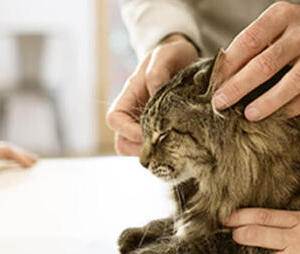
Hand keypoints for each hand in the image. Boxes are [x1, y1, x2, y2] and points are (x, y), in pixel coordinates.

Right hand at [106, 34, 198, 155]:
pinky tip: (185, 144)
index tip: (148, 131)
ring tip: (176, 146)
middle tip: (164, 146)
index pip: (114, 119)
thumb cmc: (171, 55)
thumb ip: (158, 72)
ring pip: (139, 150)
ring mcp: (147, 124)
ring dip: (155, 152)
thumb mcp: (165, 55)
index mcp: (129, 95)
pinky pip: (159, 149)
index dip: (127, 130)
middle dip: (140, 148)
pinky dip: (169, 151)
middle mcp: (134, 113)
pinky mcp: (163, 130)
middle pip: (122, 142)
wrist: (185, 58)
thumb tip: (155, 93)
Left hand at [212, 2, 299, 120]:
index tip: (213, 82)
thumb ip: (251, 44)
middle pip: (266, 64)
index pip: (250, 40)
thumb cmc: (294, 29)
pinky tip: (276, 116)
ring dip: (267, 102)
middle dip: (239, 86)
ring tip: (248, 115)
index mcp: (282, 16)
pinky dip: (292, 109)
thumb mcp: (273, 24)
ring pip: (292, 84)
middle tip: (220, 103)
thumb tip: (222, 74)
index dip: (229, 64)